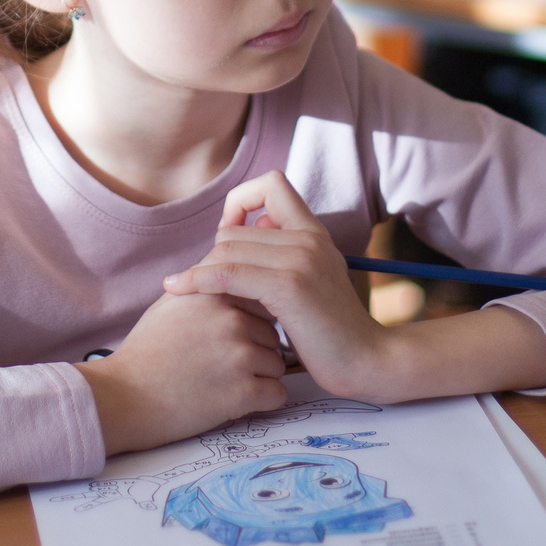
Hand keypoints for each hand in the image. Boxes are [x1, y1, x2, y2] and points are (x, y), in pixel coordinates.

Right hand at [74, 290, 286, 454]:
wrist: (125, 397)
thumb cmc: (147, 351)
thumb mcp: (171, 302)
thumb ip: (205, 283)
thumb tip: (232, 268)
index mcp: (215, 293)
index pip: (259, 296)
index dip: (250, 317)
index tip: (229, 333)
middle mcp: (231, 319)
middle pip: (271, 332)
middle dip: (256, 348)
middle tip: (220, 363)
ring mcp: (239, 355)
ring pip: (277, 363)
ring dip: (259, 375)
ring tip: (222, 381)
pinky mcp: (244, 392)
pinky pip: (277, 394)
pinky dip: (262, 400)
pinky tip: (233, 399)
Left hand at [164, 173, 399, 398]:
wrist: (367, 362)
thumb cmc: (332, 332)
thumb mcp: (311, 283)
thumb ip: (284, 256)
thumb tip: (251, 232)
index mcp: (315, 232)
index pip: (271, 183)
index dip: (240, 202)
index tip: (230, 236)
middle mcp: (309, 238)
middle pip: (233, 229)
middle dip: (211, 257)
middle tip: (206, 289)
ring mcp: (300, 259)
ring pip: (225, 248)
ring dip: (201, 272)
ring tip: (187, 293)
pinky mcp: (289, 286)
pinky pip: (227, 273)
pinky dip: (197, 280)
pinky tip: (178, 290)